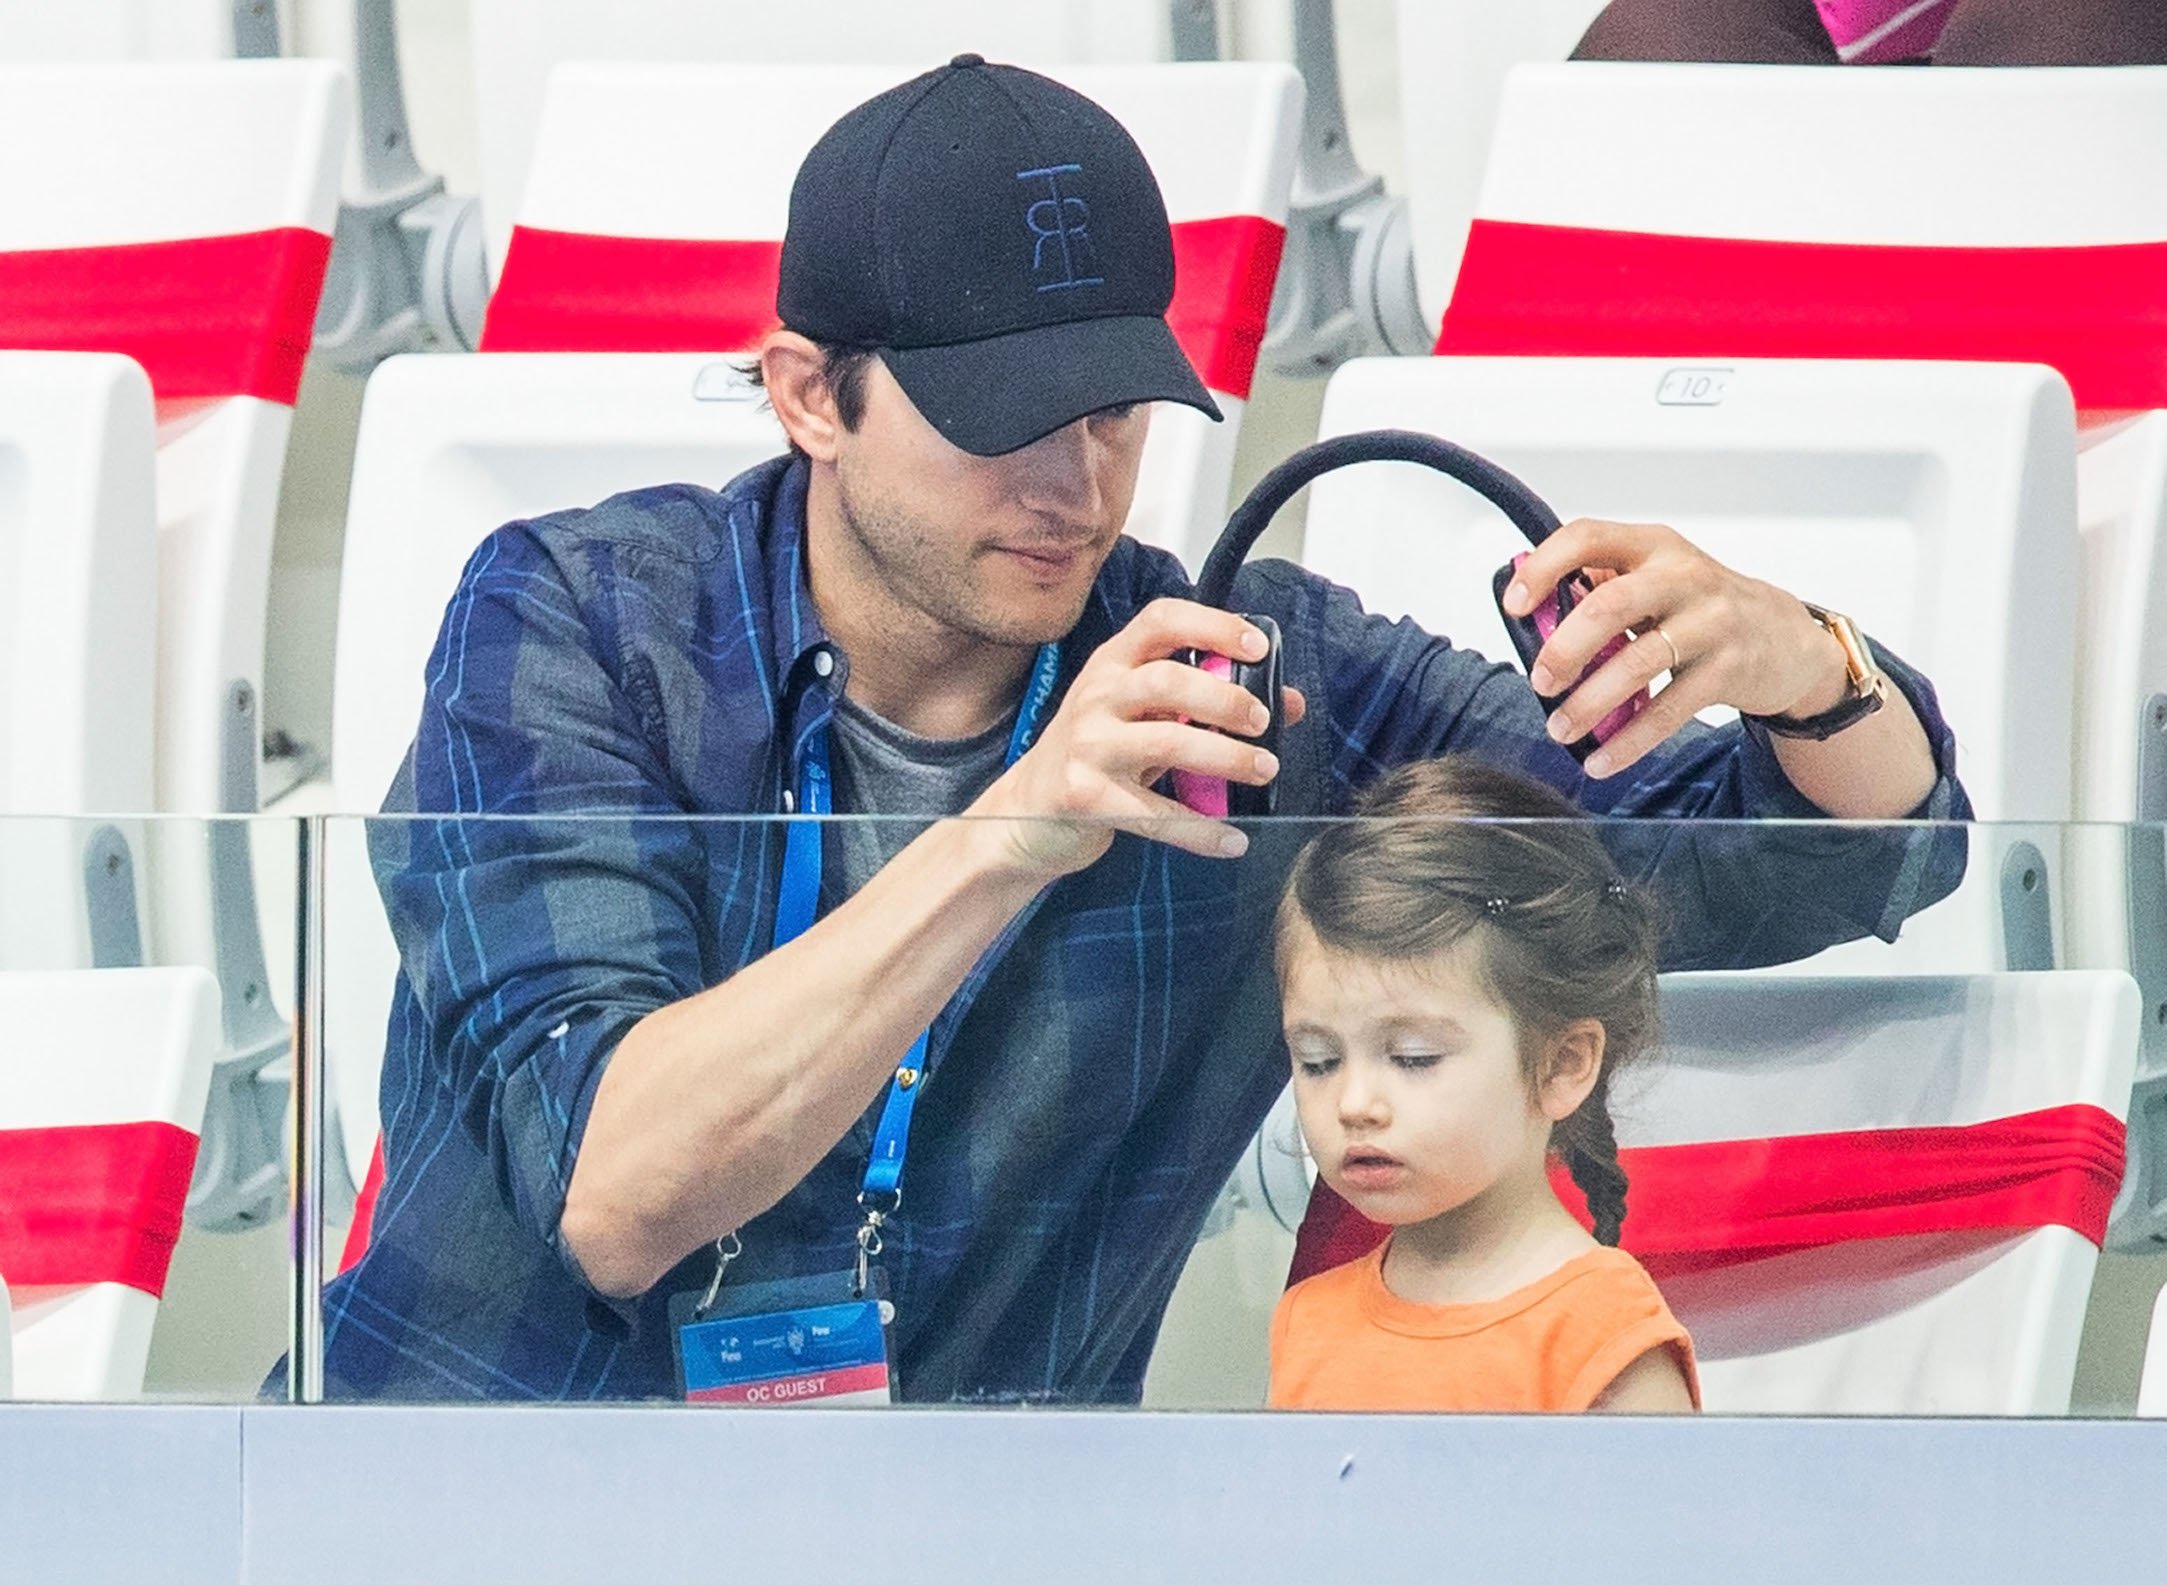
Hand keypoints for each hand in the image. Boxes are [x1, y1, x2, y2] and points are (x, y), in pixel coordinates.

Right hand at [971, 598, 1307, 879]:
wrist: (1024, 812)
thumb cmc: (1094, 754)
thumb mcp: (1141, 717)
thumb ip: (1204, 704)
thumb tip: (1288, 702)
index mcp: (1112, 664)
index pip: (1162, 621)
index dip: (1213, 625)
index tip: (1258, 645)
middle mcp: (1096, 696)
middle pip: (1169, 680)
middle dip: (1226, 698)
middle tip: (1262, 721)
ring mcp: (1087, 745)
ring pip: (1167, 741)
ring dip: (1226, 757)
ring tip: (1263, 770)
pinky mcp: (1085, 796)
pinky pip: (1154, 813)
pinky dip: (1200, 829)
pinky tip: (1232, 839)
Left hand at [1500, 519, 1846, 777]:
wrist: (1786, 639)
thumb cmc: (1701, 608)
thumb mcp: (1655, 581)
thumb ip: (1600, 589)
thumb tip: (1534, 617)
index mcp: (1653, 546)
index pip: (1587, 537)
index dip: (1543, 568)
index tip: (1514, 605)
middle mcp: (1683, 576)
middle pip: (1609, 605)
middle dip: (1564, 649)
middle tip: (1540, 682)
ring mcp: (1712, 621)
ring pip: (1637, 662)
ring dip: (1590, 702)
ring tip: (1561, 729)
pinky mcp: (1729, 669)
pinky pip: (1670, 710)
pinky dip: (1630, 740)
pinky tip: (1602, 760)